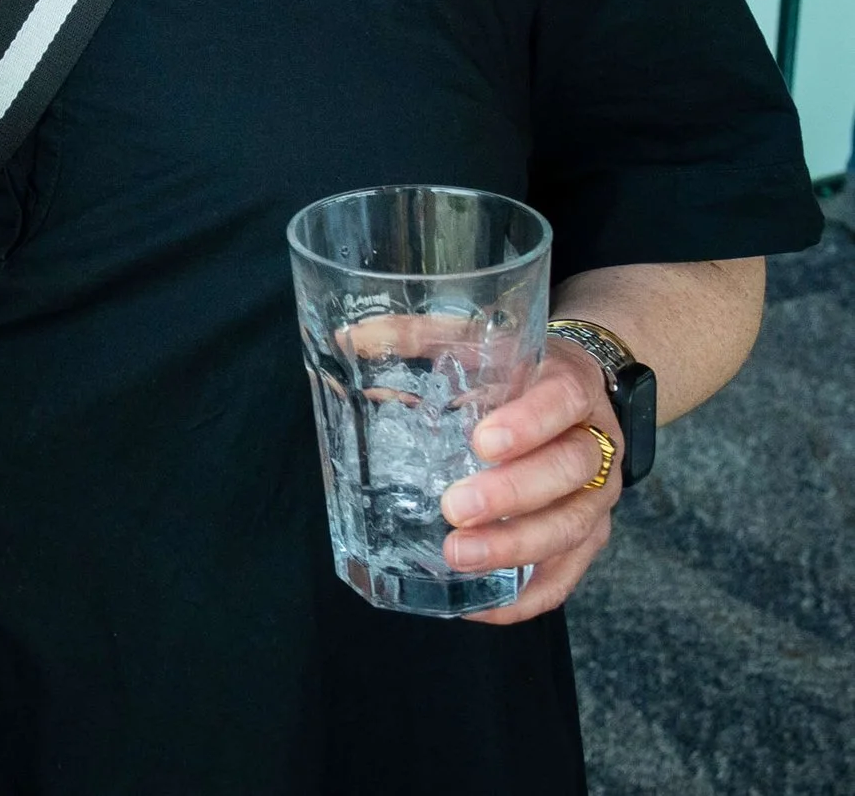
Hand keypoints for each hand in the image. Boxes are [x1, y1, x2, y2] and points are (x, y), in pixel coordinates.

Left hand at [443, 336, 621, 623]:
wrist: (580, 391)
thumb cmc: (518, 369)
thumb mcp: (479, 340)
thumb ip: (419, 336)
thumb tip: (348, 337)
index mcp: (570, 385)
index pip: (563, 401)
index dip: (530, 423)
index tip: (481, 442)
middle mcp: (594, 444)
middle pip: (569, 473)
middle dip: (512, 495)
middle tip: (454, 508)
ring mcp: (596, 496)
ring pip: (572, 528)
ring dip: (516, 548)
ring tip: (459, 557)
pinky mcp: (589, 537)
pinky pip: (567, 576)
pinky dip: (528, 597)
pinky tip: (483, 606)